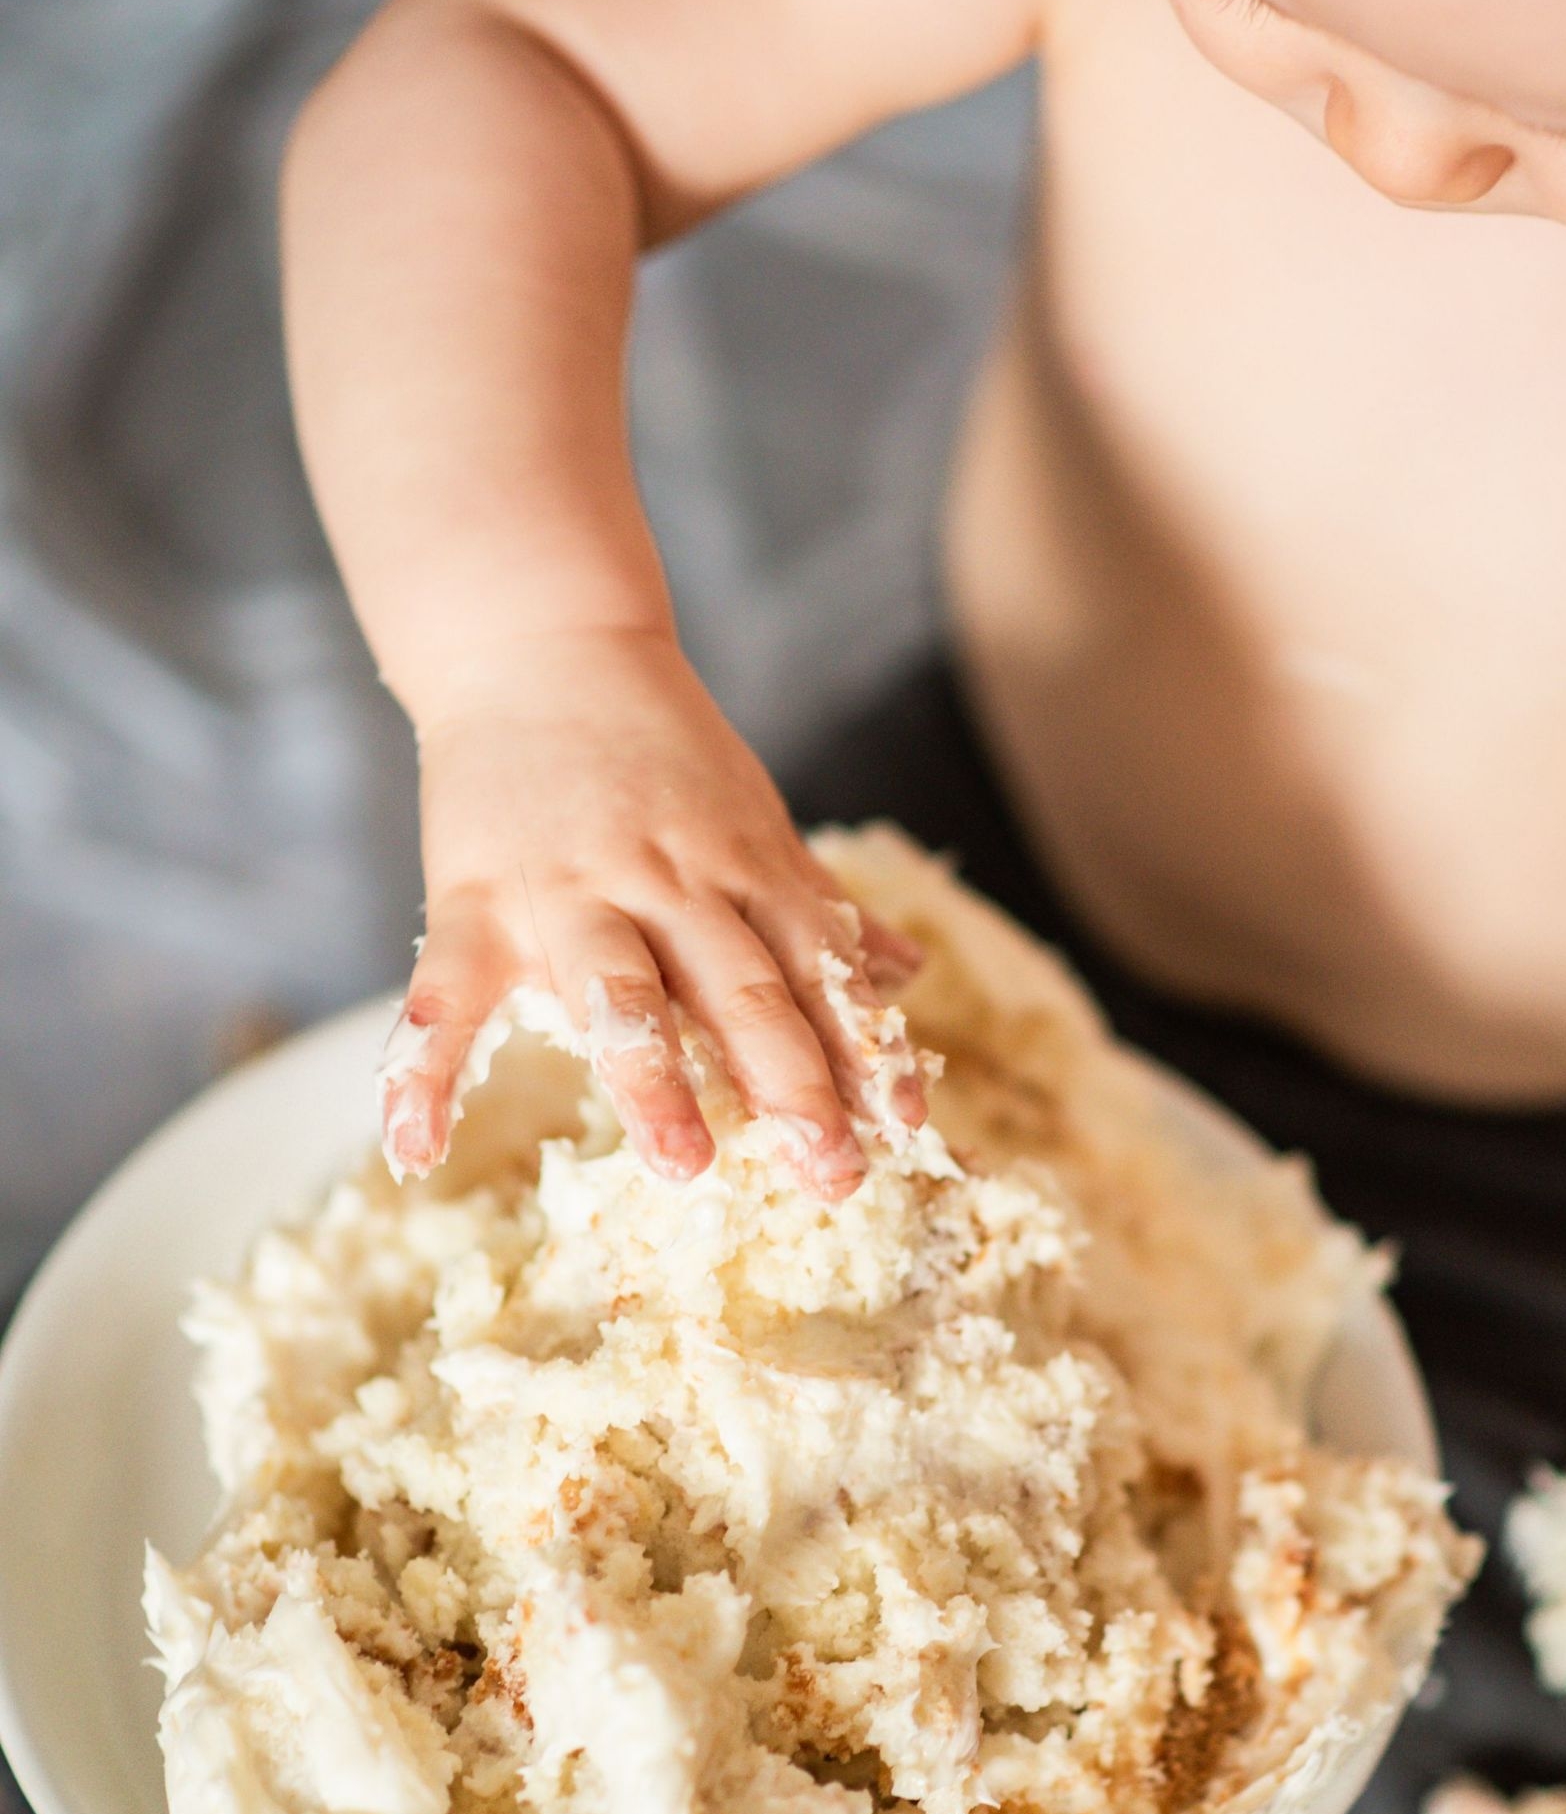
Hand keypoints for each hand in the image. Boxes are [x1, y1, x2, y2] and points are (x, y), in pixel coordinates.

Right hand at [377, 626, 923, 1196]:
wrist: (539, 642)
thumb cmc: (656, 746)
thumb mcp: (753, 817)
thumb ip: (816, 906)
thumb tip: (906, 972)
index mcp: (744, 870)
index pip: (818, 969)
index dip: (864, 1047)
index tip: (906, 1124)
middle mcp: (670, 884)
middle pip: (742, 989)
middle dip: (791, 1082)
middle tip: (831, 1171)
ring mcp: (570, 892)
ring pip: (622, 990)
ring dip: (654, 1079)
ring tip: (685, 1163)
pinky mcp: (475, 898)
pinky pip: (447, 994)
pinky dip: (423, 1072)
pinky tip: (412, 1150)